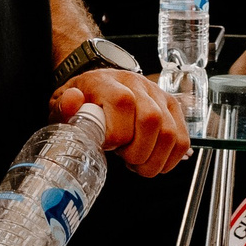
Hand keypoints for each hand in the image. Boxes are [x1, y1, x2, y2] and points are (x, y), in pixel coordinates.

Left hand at [52, 69, 189, 175]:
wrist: (99, 86)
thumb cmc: (83, 100)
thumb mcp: (62, 103)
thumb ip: (65, 105)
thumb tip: (72, 101)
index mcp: (108, 82)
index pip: (123, 103)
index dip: (117, 134)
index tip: (106, 147)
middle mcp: (137, 84)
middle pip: (151, 119)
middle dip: (138, 152)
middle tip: (125, 159)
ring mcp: (158, 95)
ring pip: (171, 133)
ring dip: (154, 159)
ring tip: (137, 163)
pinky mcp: (172, 108)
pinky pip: (183, 139)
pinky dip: (169, 159)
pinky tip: (151, 161)